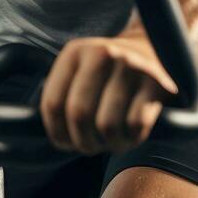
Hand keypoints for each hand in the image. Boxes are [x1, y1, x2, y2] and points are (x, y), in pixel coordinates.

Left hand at [39, 32, 178, 154]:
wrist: (156, 51)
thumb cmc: (110, 76)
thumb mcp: (81, 73)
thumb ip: (63, 97)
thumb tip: (41, 138)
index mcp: (75, 53)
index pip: (52, 104)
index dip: (56, 133)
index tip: (66, 143)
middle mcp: (101, 53)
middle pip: (78, 115)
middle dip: (83, 142)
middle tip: (92, 146)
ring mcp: (130, 65)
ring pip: (107, 125)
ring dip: (110, 144)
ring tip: (114, 140)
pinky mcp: (156, 81)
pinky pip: (135, 125)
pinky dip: (133, 138)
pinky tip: (133, 133)